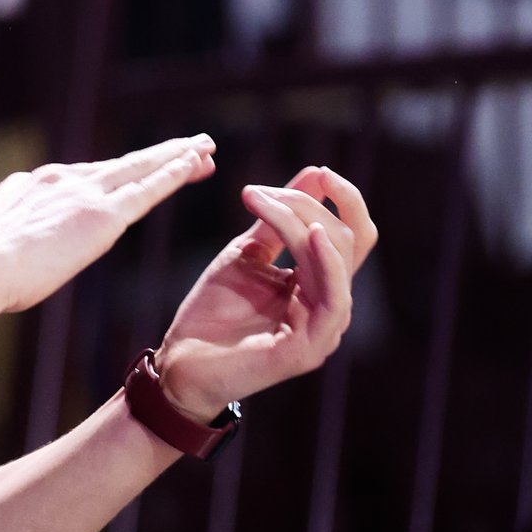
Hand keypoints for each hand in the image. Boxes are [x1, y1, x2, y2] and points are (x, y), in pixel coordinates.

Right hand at [0, 134, 216, 313]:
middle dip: (158, 156)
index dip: (119, 173)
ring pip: (141, 169)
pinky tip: (195, 164)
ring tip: (205, 149)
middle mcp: (62, 178)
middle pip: (121, 166)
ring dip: (176, 158)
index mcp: (34, 184)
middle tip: (192, 147)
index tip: (141, 170)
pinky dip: (173, 175)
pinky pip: (148, 190)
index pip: (87, 176)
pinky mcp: (102, 216)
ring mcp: (84, 194)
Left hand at [154, 167, 379, 421]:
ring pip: (338, 261)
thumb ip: (278, 218)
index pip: (352, 234)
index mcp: (320, 283)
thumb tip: (315, 173)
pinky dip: (327, 264)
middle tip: (259, 193)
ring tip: (268, 202)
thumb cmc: (213, 311)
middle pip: (344, 239)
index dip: (345, 199)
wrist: (180, 359)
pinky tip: (312, 236)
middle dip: (306, 205)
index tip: (318, 171)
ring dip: (303, 222)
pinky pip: (333, 300)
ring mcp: (324, 329)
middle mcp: (330, 305)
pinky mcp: (310, 349)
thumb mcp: (247, 253)